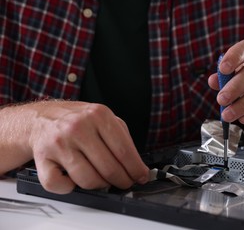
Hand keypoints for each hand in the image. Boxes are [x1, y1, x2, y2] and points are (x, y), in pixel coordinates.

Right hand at [27, 101, 148, 193]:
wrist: (42, 118)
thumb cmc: (77, 120)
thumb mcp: (104, 118)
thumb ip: (122, 138)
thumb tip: (138, 166)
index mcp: (98, 115)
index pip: (124, 151)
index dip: (136, 169)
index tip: (141, 177)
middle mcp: (78, 127)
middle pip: (109, 168)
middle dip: (122, 181)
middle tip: (125, 183)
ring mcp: (59, 143)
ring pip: (88, 180)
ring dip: (100, 186)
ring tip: (103, 181)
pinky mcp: (43, 158)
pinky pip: (59, 185)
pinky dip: (69, 188)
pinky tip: (75, 180)